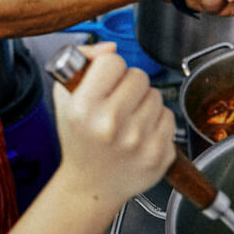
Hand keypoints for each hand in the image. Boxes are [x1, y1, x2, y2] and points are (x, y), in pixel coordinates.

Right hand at [51, 43, 174, 206]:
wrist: (91, 185)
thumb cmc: (79, 140)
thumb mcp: (65, 99)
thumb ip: (81, 62)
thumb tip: (110, 48)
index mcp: (84, 108)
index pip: (112, 61)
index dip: (109, 68)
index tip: (104, 81)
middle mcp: (111, 124)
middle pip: (138, 75)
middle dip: (129, 84)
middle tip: (117, 102)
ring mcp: (138, 140)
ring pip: (156, 95)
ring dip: (144, 102)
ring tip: (128, 120)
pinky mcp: (159, 154)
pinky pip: (169, 117)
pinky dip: (157, 122)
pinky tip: (140, 133)